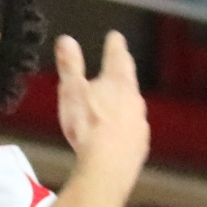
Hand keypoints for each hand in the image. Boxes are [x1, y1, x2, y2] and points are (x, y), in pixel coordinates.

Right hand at [53, 32, 147, 177]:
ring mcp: (139, 124)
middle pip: (128, 81)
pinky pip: (131, 132)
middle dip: (120, 74)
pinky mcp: (139, 146)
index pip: (118, 56)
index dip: (115, 45)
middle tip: (116, 67)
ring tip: (111, 105)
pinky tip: (113, 136)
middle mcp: (134, 100)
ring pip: (131, 107)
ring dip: (122, 104)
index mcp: (118, 82)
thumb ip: (70, 65)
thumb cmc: (88, 128)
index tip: (115, 37)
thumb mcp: (71, 91)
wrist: (107, 169)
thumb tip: (67, 41)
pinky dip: (123, 129)